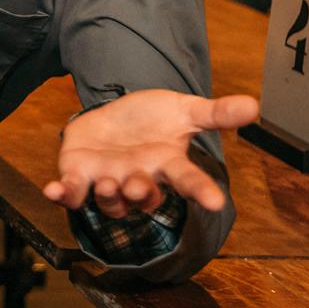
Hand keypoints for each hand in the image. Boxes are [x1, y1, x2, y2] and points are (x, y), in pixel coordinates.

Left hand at [44, 89, 258, 217]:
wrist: (114, 117)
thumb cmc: (153, 120)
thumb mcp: (185, 110)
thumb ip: (216, 113)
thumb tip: (255, 106)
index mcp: (167, 165)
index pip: (189, 181)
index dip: (202, 191)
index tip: (216, 202)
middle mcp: (139, 179)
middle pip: (143, 195)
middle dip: (141, 194)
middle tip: (140, 186)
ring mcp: (108, 180)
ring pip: (109, 200)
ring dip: (107, 195)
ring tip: (107, 182)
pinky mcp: (79, 176)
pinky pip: (72, 192)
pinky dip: (63, 194)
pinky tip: (53, 191)